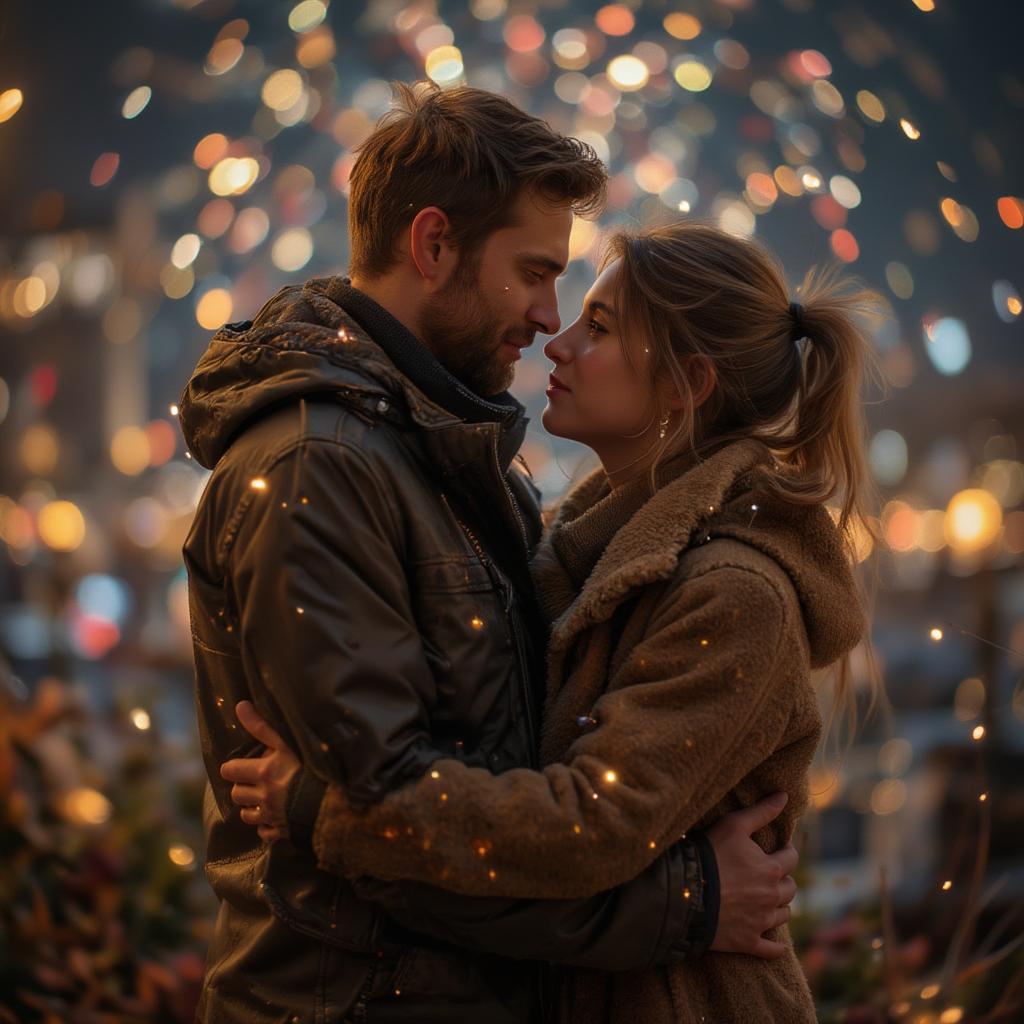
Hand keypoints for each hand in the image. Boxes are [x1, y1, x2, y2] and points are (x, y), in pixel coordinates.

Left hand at [220, 701, 300, 843]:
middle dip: (242, 787)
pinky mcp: (280, 831)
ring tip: (263, 799)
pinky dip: (266, 826)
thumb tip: (240, 706)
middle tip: (255, 781)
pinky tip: (274, 817)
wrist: (331, 802)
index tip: (241, 766)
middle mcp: (261, 796)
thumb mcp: (285, 743)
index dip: (233, 768)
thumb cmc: (309, 767)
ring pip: (246, 815)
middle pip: (236, 794)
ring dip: (251, 807)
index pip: (229, 771)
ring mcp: (270, 816)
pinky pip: (263, 832)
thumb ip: (261, 727)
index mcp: (261, 773)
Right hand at [706, 792, 798, 958]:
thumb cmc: (710, 855)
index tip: (780, 849)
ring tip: (770, 901)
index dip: (786, 851)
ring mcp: (760, 922)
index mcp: (772, 870)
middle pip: (790, 889)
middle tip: (772, 875)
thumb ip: (761, 811)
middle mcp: (772, 897)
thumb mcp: (734, 826)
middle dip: (784, 880)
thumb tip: (784, 796)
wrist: (686, 894)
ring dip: (780, 907)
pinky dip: (775, 948)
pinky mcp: (747, 942)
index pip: (791, 858)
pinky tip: (777, 946)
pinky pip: (770, 950)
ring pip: (784, 916)